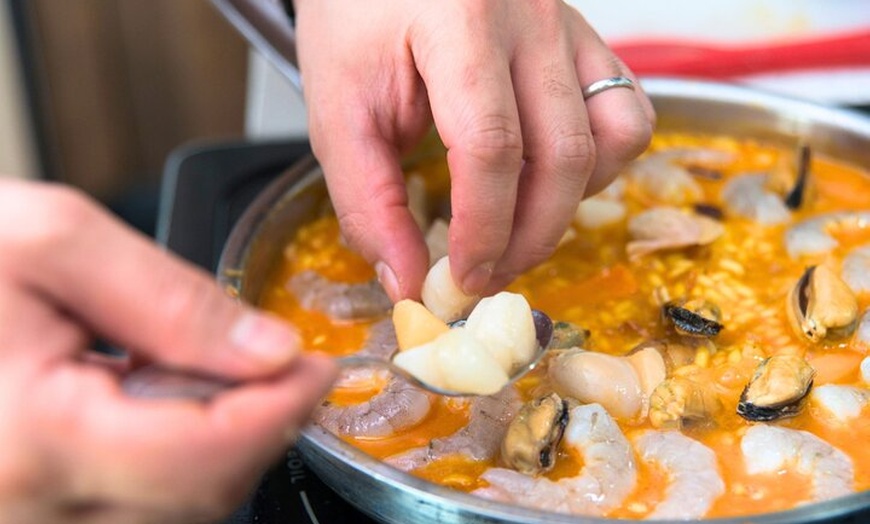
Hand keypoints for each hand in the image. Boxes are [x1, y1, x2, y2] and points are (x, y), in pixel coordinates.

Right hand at [0, 180, 336, 522]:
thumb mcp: (49, 243)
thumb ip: (168, 299)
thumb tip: (268, 349)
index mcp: (32, 441)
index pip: (207, 454)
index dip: (284, 407)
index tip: (318, 363)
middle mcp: (26, 511)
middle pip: (201, 494)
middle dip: (261, 427)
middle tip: (282, 365)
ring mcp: (27, 521)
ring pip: (175, 512)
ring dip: (221, 448)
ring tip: (212, 376)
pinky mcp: (32, 512)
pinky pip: (132, 511)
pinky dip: (174, 463)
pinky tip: (162, 408)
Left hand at [294, 0, 653, 300]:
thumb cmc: (354, 23)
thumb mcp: (338, 110)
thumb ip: (368, 200)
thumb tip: (409, 281)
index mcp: (459, 23)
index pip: (491, 146)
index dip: (483, 229)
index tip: (461, 277)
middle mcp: (530, 17)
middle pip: (563, 154)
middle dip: (529, 238)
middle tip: (486, 276)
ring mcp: (567, 25)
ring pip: (614, 135)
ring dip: (572, 203)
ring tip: (519, 227)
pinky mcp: (585, 39)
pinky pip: (627, 110)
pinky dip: (599, 164)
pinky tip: (548, 179)